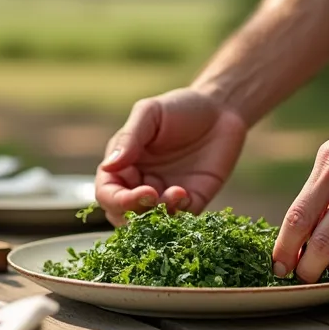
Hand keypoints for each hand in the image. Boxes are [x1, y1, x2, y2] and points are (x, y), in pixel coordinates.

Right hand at [95, 88, 247, 225]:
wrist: (221, 109)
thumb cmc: (180, 107)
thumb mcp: (150, 113)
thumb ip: (129, 139)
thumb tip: (108, 166)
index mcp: (123, 165)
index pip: (107, 193)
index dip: (117, 199)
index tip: (140, 191)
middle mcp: (140, 184)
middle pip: (124, 215)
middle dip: (135, 213)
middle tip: (153, 197)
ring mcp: (166, 195)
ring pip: (151, 223)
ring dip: (160, 216)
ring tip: (177, 193)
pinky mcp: (192, 201)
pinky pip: (181, 219)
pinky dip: (180, 214)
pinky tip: (186, 194)